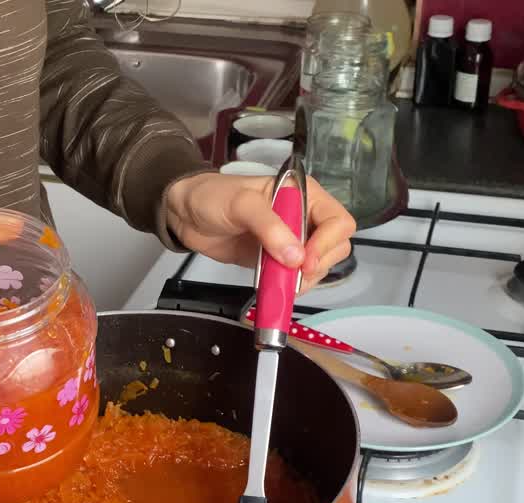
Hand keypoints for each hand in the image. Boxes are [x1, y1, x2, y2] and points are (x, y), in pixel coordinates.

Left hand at [164, 173, 354, 292]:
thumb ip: (269, 228)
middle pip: (335, 246)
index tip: (305, 261)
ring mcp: (293, 240)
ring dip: (306, 279)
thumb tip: (296, 257)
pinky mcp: (279, 260)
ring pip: (319, 265)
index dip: (327, 243)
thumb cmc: (212, 197)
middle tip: (294, 275)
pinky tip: (277, 287)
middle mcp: (304, 217)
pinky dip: (292, 287)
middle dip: (318, 263)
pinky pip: (298, 278)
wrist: (186, 214)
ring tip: (281, 281)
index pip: (337, 220)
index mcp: (303, 194)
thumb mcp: (241, 204)